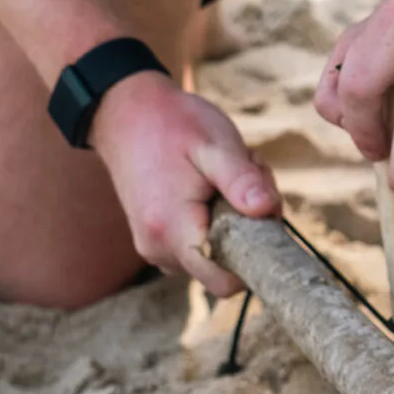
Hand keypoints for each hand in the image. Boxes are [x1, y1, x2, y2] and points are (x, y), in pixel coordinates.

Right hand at [89, 71, 280, 297]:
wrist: (125, 114)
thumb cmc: (173, 124)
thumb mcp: (215, 143)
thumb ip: (242, 180)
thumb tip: (268, 211)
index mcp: (172, 229)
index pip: (225, 280)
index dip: (256, 257)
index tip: (264, 213)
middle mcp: (159, 249)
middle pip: (225, 266)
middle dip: (249, 229)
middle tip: (246, 177)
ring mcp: (154, 249)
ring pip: (214, 256)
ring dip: (234, 222)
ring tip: (224, 176)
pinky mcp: (157, 241)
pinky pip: (199, 246)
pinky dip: (217, 222)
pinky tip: (212, 187)